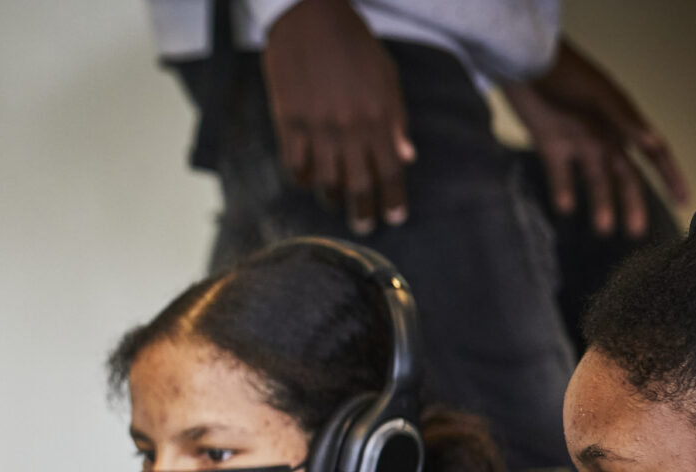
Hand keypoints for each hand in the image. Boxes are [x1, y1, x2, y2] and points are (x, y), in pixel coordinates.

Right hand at [263, 0, 414, 232]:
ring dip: (332, 198)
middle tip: (364, 227)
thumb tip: (406, 155)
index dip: (393, 198)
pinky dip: (302, 179)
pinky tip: (307, 181)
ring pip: (326, 179)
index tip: (394, 218)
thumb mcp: (386, 75)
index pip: (390, 168)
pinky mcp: (289, 122)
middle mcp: (350, 126)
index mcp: (378, 115)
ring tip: (336, 204)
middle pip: (359, 182)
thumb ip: (396, 118)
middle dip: (363, 211)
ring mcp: (318, 126)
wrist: (310, 18)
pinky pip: (295, 164)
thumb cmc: (352, 43)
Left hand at [502, 38, 686, 237]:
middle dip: (631, 203)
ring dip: (600, 205)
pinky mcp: (551, 148)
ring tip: (603, 230)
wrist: (526, 67)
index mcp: (624, 124)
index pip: (654, 154)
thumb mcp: (599, 95)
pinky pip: (560, 177)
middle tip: (634, 233)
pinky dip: (564, 192)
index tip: (682, 201)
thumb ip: (624, 120)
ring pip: (595, 181)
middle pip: (624, 176)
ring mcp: (578, 144)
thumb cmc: (568, 74)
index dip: (669, 177)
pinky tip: (566, 209)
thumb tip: (652, 143)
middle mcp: (605, 137)